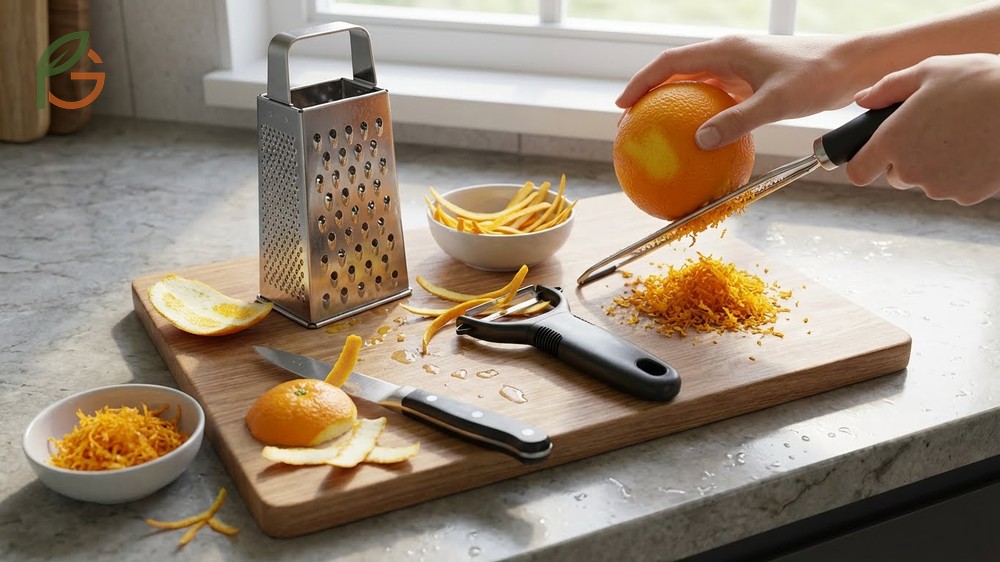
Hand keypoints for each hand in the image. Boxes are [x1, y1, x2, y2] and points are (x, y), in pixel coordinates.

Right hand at [615, 35, 870, 148]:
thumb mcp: (777, 102)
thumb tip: (699, 141)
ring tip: (656, 132)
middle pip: (676, 71)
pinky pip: (716, 99)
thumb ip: (737, 121)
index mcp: (726, 50)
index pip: (670, 62)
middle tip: (631, 121)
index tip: (623, 104)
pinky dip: (700, 116)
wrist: (853, 65)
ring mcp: (739, 68)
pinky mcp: (751, 82)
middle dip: (650, 94)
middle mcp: (728, 55)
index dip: (642, 82)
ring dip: (673, 105)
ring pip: (695, 85)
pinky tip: (698, 141)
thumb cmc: (818, 76)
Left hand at [849, 53, 999, 204]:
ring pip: (927, 181)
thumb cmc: (978, 81)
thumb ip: (887, 88)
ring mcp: (938, 186)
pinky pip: (955, 187)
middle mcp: (910, 170)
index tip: (873, 156)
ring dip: (937, 165)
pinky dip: (962, 173)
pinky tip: (976, 148)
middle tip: (933, 132)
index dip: (864, 163)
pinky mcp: (965, 195)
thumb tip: (862, 100)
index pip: (858, 171)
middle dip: (907, 158)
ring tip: (961, 134)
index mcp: (892, 141)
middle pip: (897, 175)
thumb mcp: (928, 71)